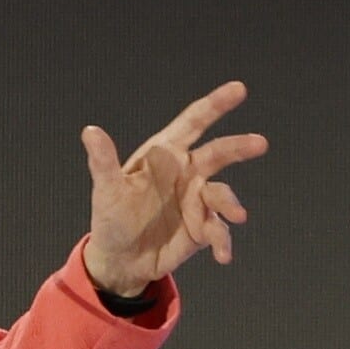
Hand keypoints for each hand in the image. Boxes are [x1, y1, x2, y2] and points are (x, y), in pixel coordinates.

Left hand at [80, 81, 267, 296]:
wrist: (121, 259)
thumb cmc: (111, 217)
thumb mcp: (106, 190)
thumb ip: (102, 161)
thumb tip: (90, 131)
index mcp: (164, 155)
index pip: (192, 124)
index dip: (215, 105)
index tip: (239, 89)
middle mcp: (186, 172)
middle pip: (217, 153)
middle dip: (238, 146)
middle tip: (259, 143)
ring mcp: (197, 199)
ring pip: (222, 194)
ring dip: (230, 204)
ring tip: (237, 216)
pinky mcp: (204, 227)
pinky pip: (220, 229)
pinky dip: (223, 240)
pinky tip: (221, 255)